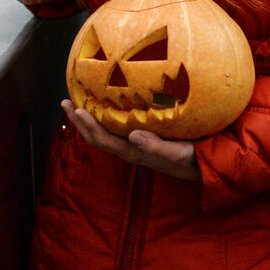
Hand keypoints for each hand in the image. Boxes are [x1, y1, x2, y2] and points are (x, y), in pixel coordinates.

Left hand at [61, 99, 199, 180]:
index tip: (76, 109)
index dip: (88, 125)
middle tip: (65, 102)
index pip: (103, 139)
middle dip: (79, 121)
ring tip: (77, 103)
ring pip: (104, 133)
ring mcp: (135, 145)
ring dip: (88, 120)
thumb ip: (156, 146)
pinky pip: (116, 130)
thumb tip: (132, 135)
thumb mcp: (177, 153)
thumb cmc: (191, 159)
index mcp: (134, 151)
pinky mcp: (142, 141)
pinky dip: (104, 119)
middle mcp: (130, 149)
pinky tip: (105, 108)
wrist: (204, 167)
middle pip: (97, 136)